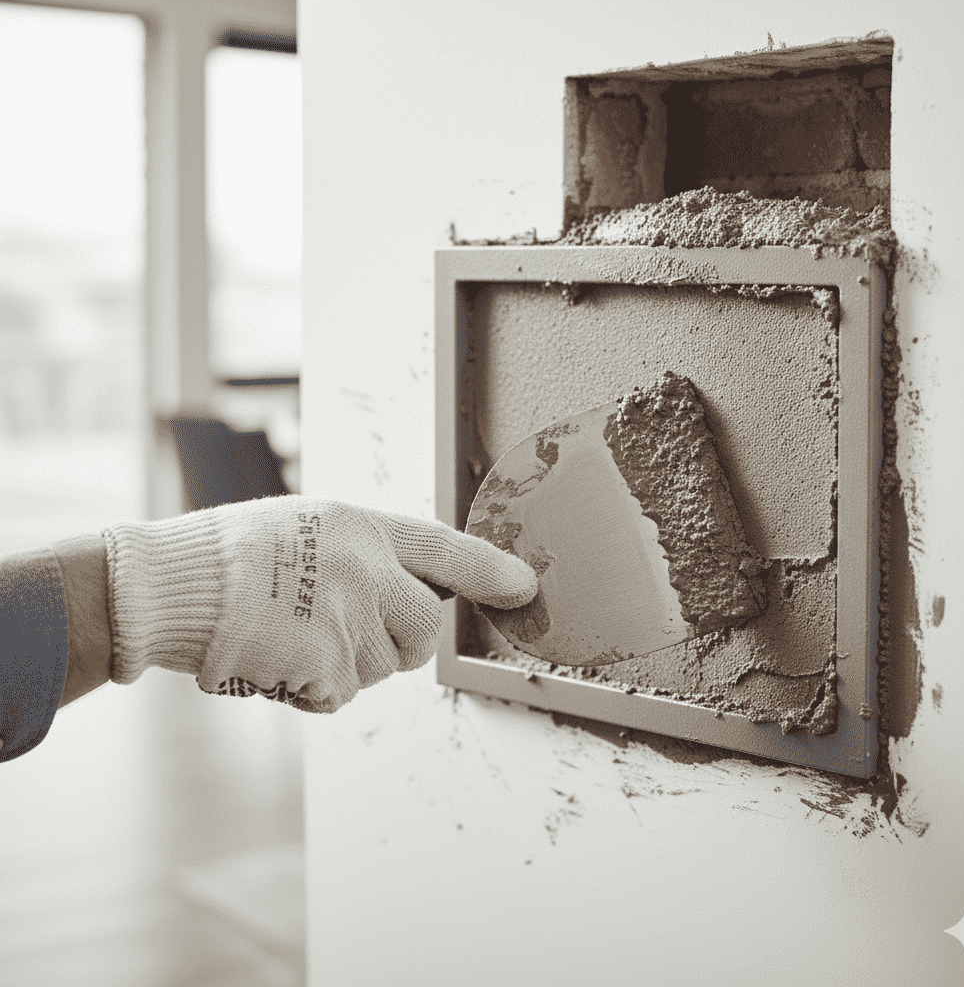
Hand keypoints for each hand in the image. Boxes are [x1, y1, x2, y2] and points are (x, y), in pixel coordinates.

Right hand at [102, 496, 537, 711]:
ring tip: (296, 632)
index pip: (446, 549)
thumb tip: (413, 592)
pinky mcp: (330, 668)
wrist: (180, 586)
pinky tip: (280, 656)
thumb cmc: (238, 553)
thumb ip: (368, 555)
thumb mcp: (312, 527)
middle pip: (426, 630)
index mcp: (364, 529)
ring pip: (383, 668)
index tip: (524, 587)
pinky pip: (343, 694)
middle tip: (348, 624)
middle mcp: (369, 572)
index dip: (490, 570)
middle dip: (400, 638)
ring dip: (349, 664)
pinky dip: (315, 688)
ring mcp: (352, 622)